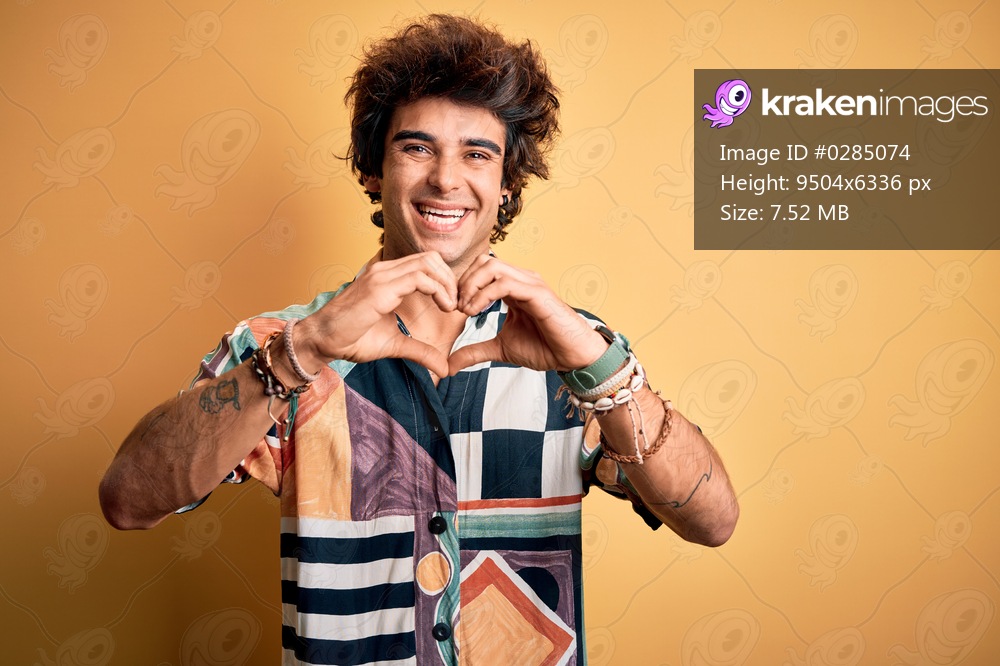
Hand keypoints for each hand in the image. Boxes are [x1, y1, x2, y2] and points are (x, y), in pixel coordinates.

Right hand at [296, 252, 457, 377]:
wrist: (322, 340)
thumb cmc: (351, 338)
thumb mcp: (395, 345)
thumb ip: (420, 351)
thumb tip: (444, 367)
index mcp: (387, 277)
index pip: (426, 263)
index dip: (446, 280)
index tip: (453, 305)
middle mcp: (385, 270)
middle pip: (431, 258)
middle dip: (451, 279)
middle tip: (456, 305)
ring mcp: (382, 276)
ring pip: (428, 263)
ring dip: (447, 284)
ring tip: (451, 307)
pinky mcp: (380, 288)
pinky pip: (419, 278)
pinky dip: (439, 290)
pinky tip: (443, 308)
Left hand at [448, 255, 607, 373]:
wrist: (571, 357)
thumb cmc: (544, 348)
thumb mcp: (501, 349)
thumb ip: (476, 351)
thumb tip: (450, 364)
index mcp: (513, 287)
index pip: (481, 269)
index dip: (463, 285)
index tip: (454, 309)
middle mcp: (521, 280)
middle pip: (484, 261)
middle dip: (464, 282)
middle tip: (457, 307)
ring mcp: (530, 284)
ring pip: (492, 266)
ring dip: (471, 286)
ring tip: (465, 310)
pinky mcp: (537, 293)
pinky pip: (505, 283)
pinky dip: (484, 295)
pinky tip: (476, 312)